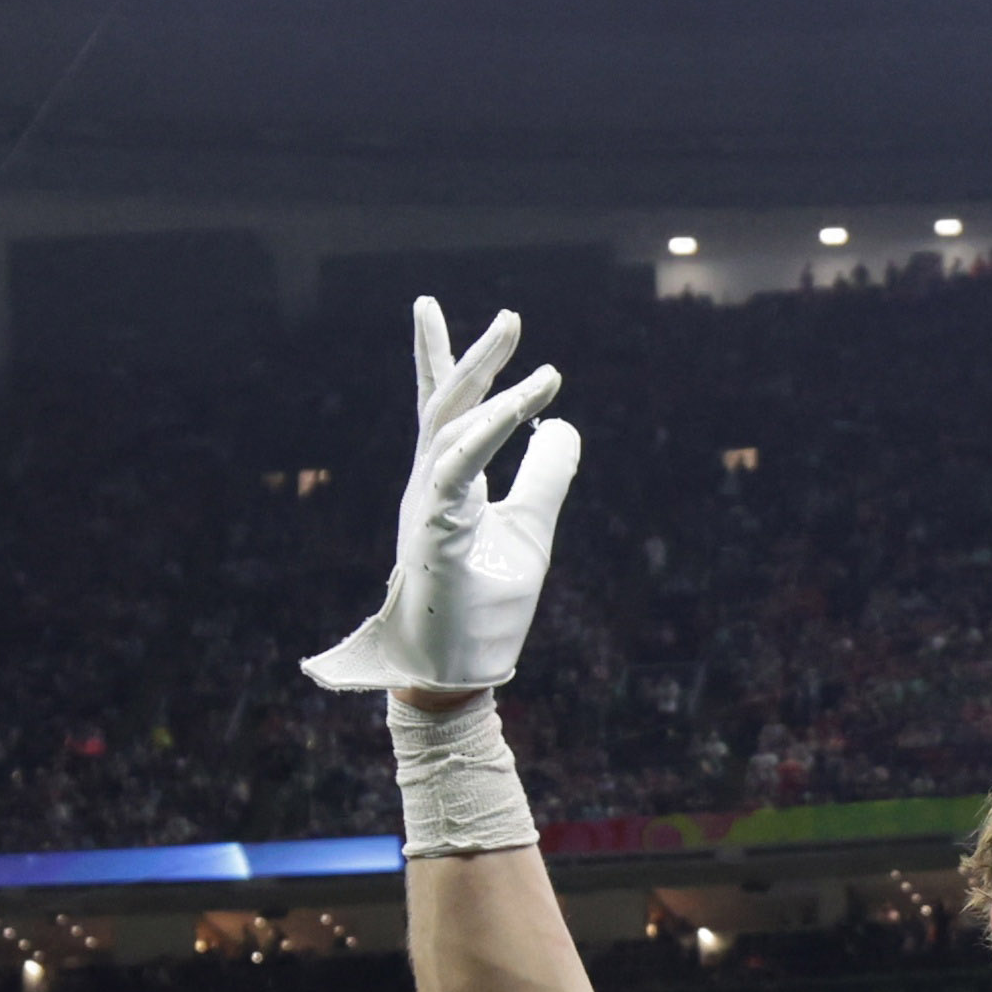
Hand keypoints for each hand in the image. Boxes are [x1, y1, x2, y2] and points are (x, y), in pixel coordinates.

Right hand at [306, 299, 577, 694]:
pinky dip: (489, 434)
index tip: (523, 340)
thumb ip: (545, 478)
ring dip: (492, 385)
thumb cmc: (484, 609)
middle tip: (511, 316)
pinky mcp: (433, 532)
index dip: (482, 372)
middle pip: (446, 405)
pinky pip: (457, 470)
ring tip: (537, 359)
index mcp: (448, 485)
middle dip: (474, 356)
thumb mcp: (532, 532)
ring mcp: (427, 507)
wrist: (455, 674)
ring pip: (450, 426)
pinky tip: (523, 406)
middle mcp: (431, 487)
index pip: (454, 415)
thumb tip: (564, 425)